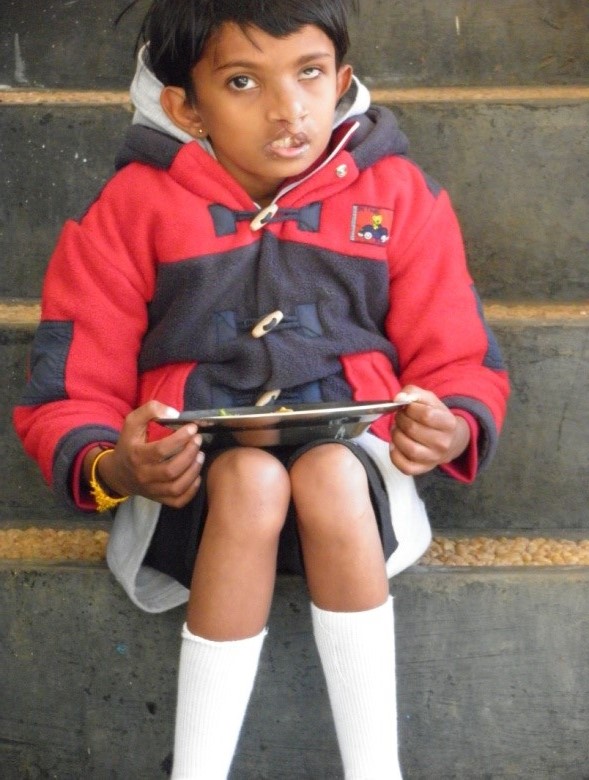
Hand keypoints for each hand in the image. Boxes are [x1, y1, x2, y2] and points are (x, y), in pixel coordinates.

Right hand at [85, 400, 204, 507]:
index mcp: (136, 456)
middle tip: (198, 441)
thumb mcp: (132, 422)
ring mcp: (151, 490)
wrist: (118, 473)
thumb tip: (174, 412)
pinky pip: (178, 501)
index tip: (192, 428)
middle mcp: (143, 475)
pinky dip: (191, 491)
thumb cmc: (129, 444)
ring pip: (176, 487)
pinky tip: (196, 476)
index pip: (161, 450)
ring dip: (193, 471)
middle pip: (171, 470)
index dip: (180, 439)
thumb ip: (150, 411)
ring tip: (200, 455)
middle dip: (189, 454)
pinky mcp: (158, 499)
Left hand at [390, 385, 469, 475]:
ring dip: (396, 435)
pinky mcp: (423, 469)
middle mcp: (444, 443)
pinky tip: (395, 445)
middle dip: (400, 420)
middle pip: (413, 430)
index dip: (410, 408)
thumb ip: (413, 392)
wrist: (451, 439)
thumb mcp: (429, 399)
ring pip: (409, 449)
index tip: (407, 407)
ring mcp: (434, 459)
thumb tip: (398, 398)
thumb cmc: (436, 416)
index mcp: (449, 424)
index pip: (425, 415)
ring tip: (397, 429)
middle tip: (400, 416)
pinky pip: (406, 467)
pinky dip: (395, 455)